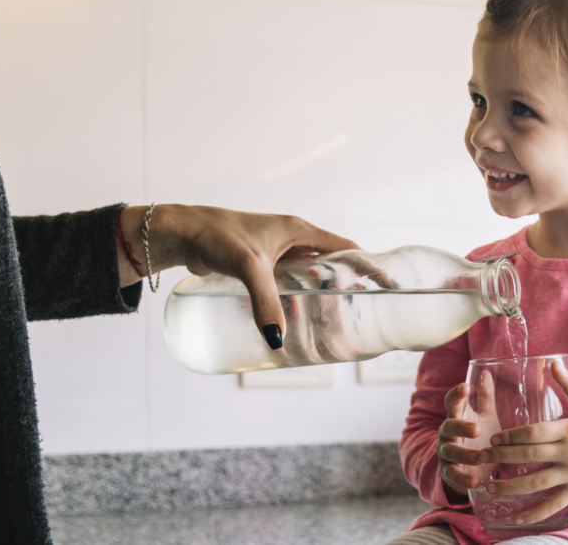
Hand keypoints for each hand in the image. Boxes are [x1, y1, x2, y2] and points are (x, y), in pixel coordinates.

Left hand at [117, 204, 358, 345]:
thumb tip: (277, 338)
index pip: (346, 247)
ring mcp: (276, 252)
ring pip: (308, 275)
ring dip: (317, 294)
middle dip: (343, 287)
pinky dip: (294, 298)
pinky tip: (292, 317)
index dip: (366, 266)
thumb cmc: (217, 236)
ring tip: (328, 321)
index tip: (384, 286)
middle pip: (330, 264)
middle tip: (354, 314)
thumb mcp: (249, 267)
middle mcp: (292, 239)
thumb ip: (265, 302)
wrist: (183, 232)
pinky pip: (286, 283)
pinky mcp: (260, 265)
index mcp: (300, 230)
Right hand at [437, 383, 483, 498]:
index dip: (457, 395)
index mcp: (456, 416)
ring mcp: (446, 453)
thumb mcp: (484, 417)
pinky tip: (475, 481)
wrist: (468, 466)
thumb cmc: (478, 437)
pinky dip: (463, 479)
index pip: (452, 402)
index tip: (465, 387)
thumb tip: (486, 372)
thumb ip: (484, 397)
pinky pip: (453, 475)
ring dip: (464, 454)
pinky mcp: (449, 473)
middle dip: (461, 426)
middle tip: (477, 429)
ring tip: (480, 457)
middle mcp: (447, 433)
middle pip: (449, 426)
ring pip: (450, 451)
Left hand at [476, 361, 567, 525]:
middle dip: (502, 458)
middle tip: (480, 457)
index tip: (493, 439)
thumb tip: (551, 363)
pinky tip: (514, 518)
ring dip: (510, 487)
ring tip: (488, 487)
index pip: (534, 433)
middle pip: (529, 456)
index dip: (511, 436)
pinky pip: (553, 504)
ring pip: (536, 482)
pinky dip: (534, 513)